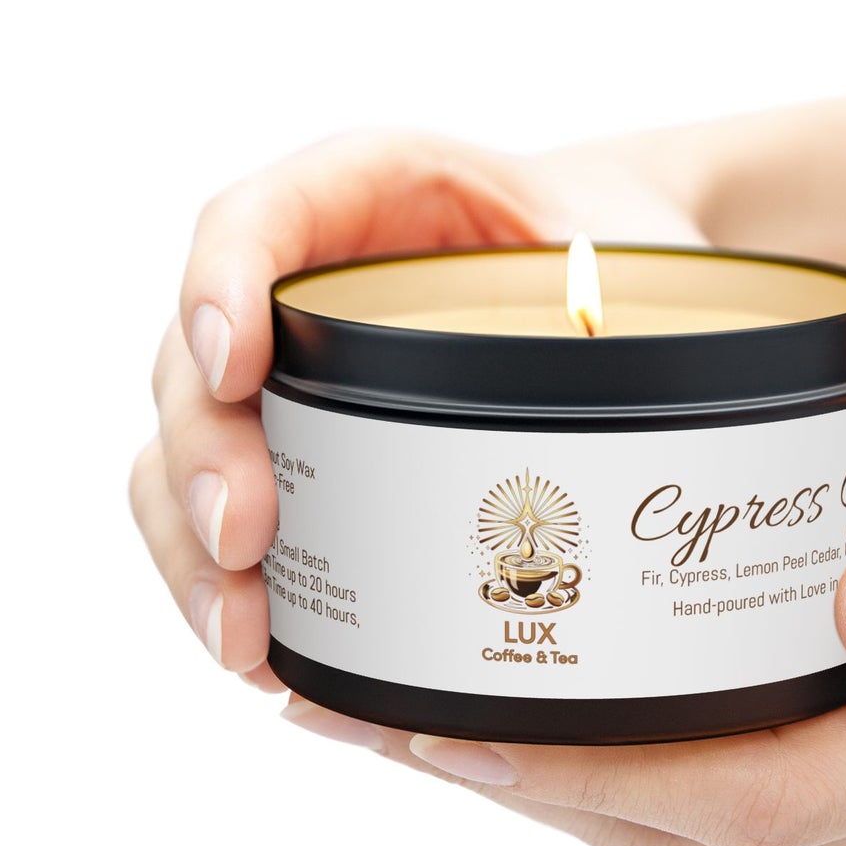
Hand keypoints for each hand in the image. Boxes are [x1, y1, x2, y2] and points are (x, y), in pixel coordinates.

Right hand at [129, 131, 706, 682]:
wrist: (608, 278)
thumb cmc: (611, 247)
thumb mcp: (632, 246)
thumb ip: (636, 296)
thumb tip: (662, 396)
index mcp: (368, 193)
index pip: (256, 219)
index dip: (219, 285)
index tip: (237, 365)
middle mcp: (302, 282)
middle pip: (195, 360)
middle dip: (203, 458)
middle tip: (244, 544)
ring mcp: (287, 372)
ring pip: (182, 452)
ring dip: (190, 549)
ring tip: (242, 642)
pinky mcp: (299, 449)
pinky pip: (221, 513)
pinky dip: (223, 584)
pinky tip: (263, 652)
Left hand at [283, 302, 845, 845]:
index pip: (744, 800)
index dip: (583, 779)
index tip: (445, 729)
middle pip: (694, 837)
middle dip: (528, 791)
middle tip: (379, 721)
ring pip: (704, 832)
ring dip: (561, 789)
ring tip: (430, 722)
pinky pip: (737, 794)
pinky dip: (629, 769)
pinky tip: (561, 713)